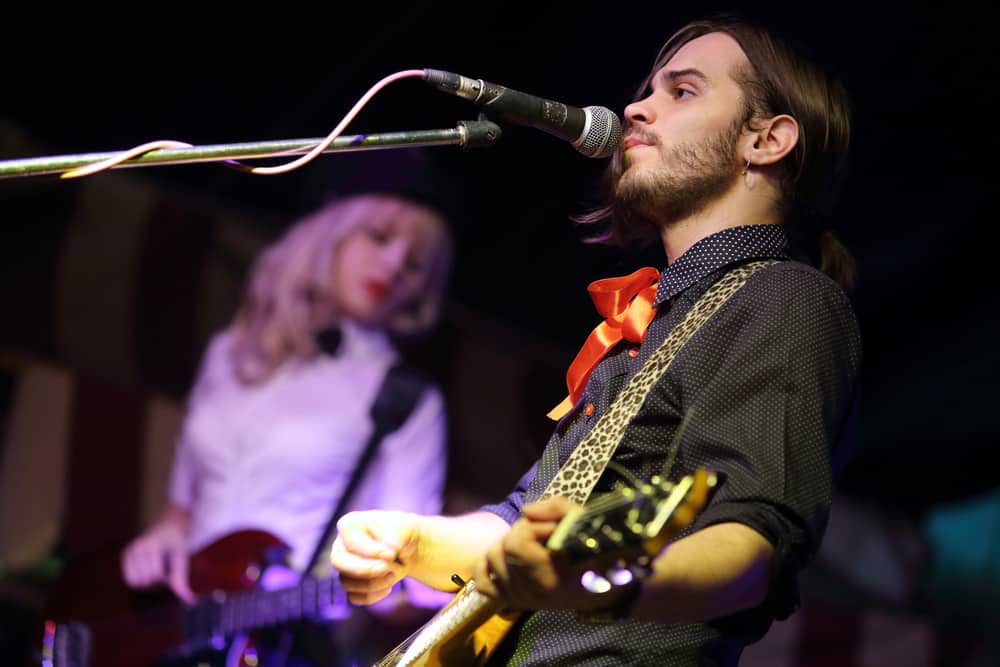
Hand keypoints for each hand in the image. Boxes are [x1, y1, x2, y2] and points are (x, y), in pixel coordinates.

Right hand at [120, 522, 194, 602]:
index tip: (169, 565)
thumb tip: (190, 601)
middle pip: (144, 581)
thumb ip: (181, 580)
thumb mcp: (182, 559)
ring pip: (134, 582)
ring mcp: (129, 550)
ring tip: (155, 567)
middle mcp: (136, 547)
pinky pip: (129, 579)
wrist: (169, 525)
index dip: (164, 576)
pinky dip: (139, 579)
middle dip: (155, 579)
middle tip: (163, 566)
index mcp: (150, 546)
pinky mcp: (125, 555)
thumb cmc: (177, 542)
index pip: (155, 576)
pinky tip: (147, 568)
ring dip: (147, 580)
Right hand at [330, 510, 418, 605]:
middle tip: (389, 569)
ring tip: (394, 575)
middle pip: (339, 562)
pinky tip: (388, 587)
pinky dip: (373, 595)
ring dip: (375, 583)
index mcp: (349, 525)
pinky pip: (354, 597)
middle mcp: (340, 546)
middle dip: (366, 570)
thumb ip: (397, 537)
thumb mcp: (405, 528)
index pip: (351, 541)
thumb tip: (388, 554)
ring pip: (347, 583)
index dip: (372, 552)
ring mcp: (343, 567)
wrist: (406, 547)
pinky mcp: (350, 584)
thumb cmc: (402, 533)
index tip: (392, 554)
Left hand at [473, 495, 619, 612]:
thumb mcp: (586, 522)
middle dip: (521, 532)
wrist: (608, 588)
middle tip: (545, 534)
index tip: (553, 528)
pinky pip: (483, 582)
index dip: (532, 528)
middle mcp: (533, 592)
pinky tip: (507, 559)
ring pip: (492, 559)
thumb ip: (557, 509)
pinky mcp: (514, 600)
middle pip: (503, 549)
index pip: (517, 544)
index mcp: (552, 577)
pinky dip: (488, 567)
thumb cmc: (599, 552)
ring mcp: (521, 598)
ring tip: (533, 545)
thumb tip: (526, 511)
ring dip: (508, 545)